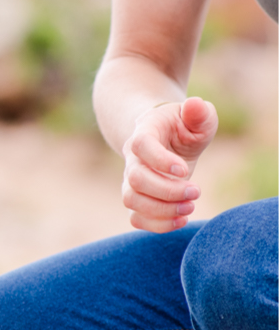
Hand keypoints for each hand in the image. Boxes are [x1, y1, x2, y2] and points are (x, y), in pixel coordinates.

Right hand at [121, 96, 216, 231]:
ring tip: (190, 207)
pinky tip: (181, 219)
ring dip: (162, 210)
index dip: (160, 161)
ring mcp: (131, 180)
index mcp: (144, 133)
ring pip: (131, 201)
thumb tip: (195, 104)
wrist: (162, 137)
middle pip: (136, 179)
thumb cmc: (182, 126)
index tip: (185, 170)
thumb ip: (198, 113)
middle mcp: (132, 159)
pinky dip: (157, 224)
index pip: (141, 146)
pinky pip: (136, 217)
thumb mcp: (195, 116)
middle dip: (168, 191)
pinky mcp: (138, 197)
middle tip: (196, 191)